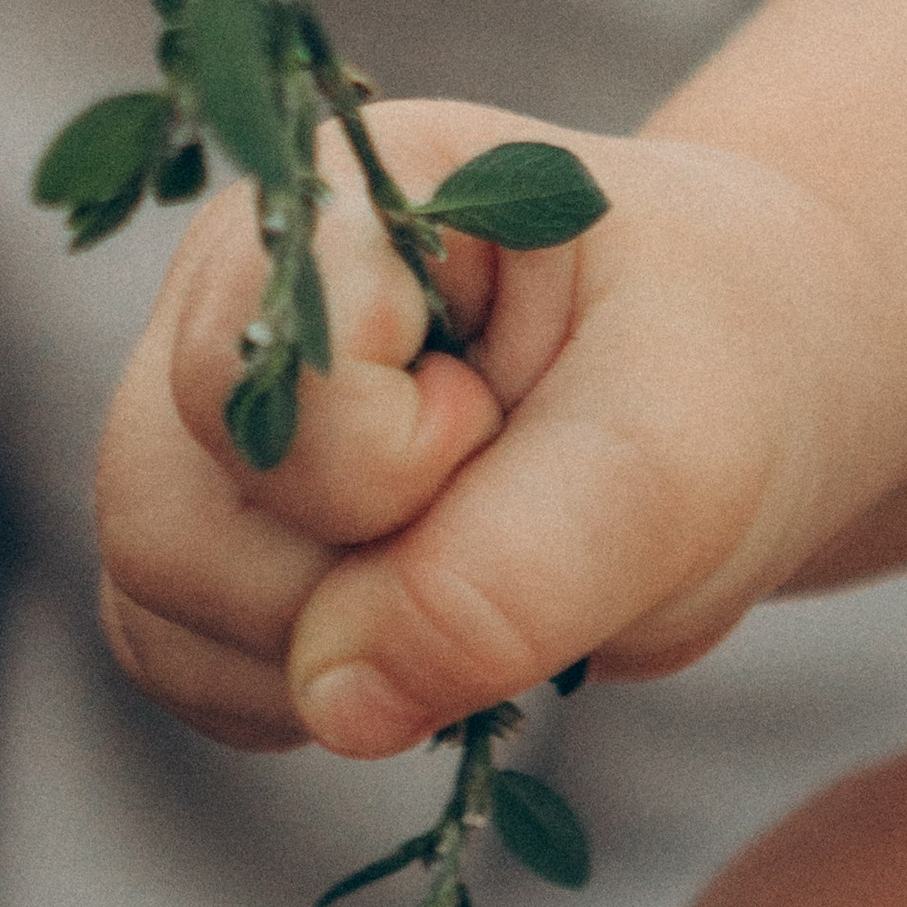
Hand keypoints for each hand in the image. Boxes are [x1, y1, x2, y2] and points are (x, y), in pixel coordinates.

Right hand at [95, 100, 890, 756]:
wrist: (752, 385)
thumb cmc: (726, 374)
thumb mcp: (679, 460)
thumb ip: (514, 573)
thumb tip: (333, 708)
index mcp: (339, 199)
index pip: (257, 385)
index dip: (395, 466)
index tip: (519, 421)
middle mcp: (234, 294)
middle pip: (160, 509)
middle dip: (350, 586)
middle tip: (512, 526)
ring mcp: (204, 414)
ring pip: (154, 597)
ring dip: (327, 657)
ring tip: (483, 575)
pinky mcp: (210, 526)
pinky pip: (175, 660)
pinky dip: (299, 696)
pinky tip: (421, 638)